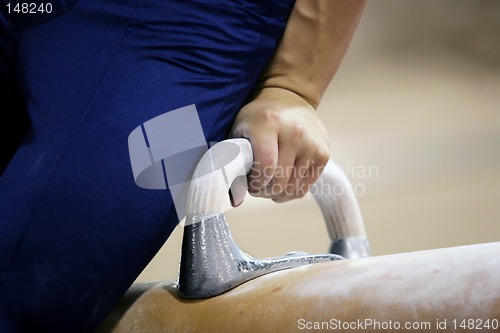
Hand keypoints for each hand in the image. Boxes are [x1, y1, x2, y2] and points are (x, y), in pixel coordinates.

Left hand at [229, 87, 330, 204]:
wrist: (289, 97)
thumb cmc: (259, 117)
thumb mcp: (239, 129)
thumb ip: (233, 159)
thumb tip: (234, 199)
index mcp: (269, 124)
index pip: (265, 167)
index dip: (255, 183)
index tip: (249, 181)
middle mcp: (295, 133)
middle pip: (279, 181)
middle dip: (264, 191)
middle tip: (257, 185)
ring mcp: (312, 144)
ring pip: (292, 188)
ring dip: (277, 193)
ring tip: (268, 184)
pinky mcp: (323, 154)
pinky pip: (304, 187)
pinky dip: (291, 192)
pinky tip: (282, 183)